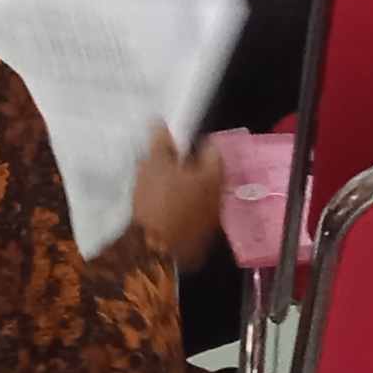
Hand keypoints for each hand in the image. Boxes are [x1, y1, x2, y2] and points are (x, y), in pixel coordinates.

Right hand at [128, 127, 228, 273]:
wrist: (153, 249)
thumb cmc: (156, 201)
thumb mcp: (153, 165)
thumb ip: (160, 142)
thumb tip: (161, 123)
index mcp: (213, 175)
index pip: (211, 149)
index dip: (193, 143)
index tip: (176, 145)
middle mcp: (220, 196)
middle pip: (208, 173)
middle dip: (190, 167)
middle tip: (167, 164)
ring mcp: (213, 220)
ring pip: (202, 195)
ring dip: (188, 189)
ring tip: (164, 187)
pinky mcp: (202, 238)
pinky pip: (195, 215)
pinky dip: (184, 209)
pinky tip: (166, 209)